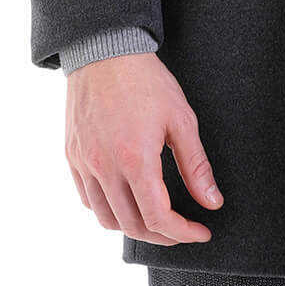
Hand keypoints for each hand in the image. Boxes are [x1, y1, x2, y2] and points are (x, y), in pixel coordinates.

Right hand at [65, 52, 222, 243]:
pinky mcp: (73, 156)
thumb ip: (196, 165)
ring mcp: (84, 163)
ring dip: (134, 227)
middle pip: (132, 225)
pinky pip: (87, 199)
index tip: (201, 232)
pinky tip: (126, 201)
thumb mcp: (181, 119)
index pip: (158, 217)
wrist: (105, 50)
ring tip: (156, 220)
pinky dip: (108, 210)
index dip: (182, 233)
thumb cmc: (147, 80)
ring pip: (106, 218)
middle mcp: (105, 167)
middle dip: (162, 236)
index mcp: (135, 159)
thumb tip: (212, 202)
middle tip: (183, 230)